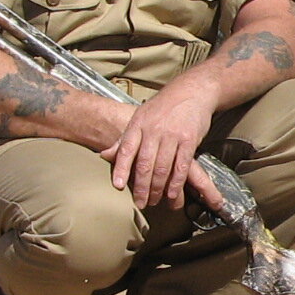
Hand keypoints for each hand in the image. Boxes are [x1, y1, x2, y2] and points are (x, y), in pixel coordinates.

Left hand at [101, 81, 214, 209]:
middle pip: (144, 164)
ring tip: (154, 201)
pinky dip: (176, 182)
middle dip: (141, 187)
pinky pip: (181, 165)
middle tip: (140, 203)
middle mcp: (153, 130)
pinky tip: (172, 193)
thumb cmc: (163, 107)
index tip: (118, 186)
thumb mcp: (140, 118)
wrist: (191, 91)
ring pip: (162, 167)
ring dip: (157, 188)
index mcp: (138, 125)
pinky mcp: (189, 139)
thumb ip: (124, 140)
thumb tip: (103, 156)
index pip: (126, 150)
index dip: (121, 169)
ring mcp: (172, 135)